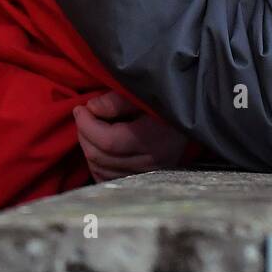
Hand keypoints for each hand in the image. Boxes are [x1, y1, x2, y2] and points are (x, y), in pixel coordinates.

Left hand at [73, 91, 190, 182]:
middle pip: (101, 157)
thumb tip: (91, 108)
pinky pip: (109, 179)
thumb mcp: (144, 92)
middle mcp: (152, 162)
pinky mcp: (145, 177)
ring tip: (90, 128)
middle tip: (83, 115)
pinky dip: (97, 166)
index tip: (80, 108)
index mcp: (153, 138)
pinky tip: (97, 149)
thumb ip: (117, 100)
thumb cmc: (166, 97)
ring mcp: (149, 173)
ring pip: (101, 170)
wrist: (191, 111)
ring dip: (89, 148)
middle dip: (84, 134)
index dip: (86, 125)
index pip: (107, 141)